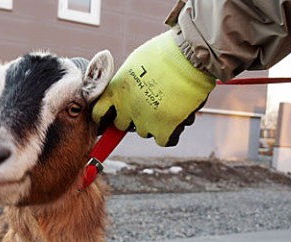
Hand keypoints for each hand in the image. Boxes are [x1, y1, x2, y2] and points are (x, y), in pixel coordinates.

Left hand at [92, 31, 215, 146]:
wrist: (191, 54)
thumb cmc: (165, 53)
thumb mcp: (135, 64)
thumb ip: (125, 84)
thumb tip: (125, 97)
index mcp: (116, 90)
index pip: (99, 113)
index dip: (106, 116)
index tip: (112, 116)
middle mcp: (127, 108)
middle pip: (122, 125)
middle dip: (133, 117)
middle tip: (148, 104)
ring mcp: (145, 120)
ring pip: (145, 131)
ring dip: (155, 123)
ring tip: (169, 102)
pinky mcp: (165, 129)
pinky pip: (164, 140)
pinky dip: (171, 133)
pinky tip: (179, 117)